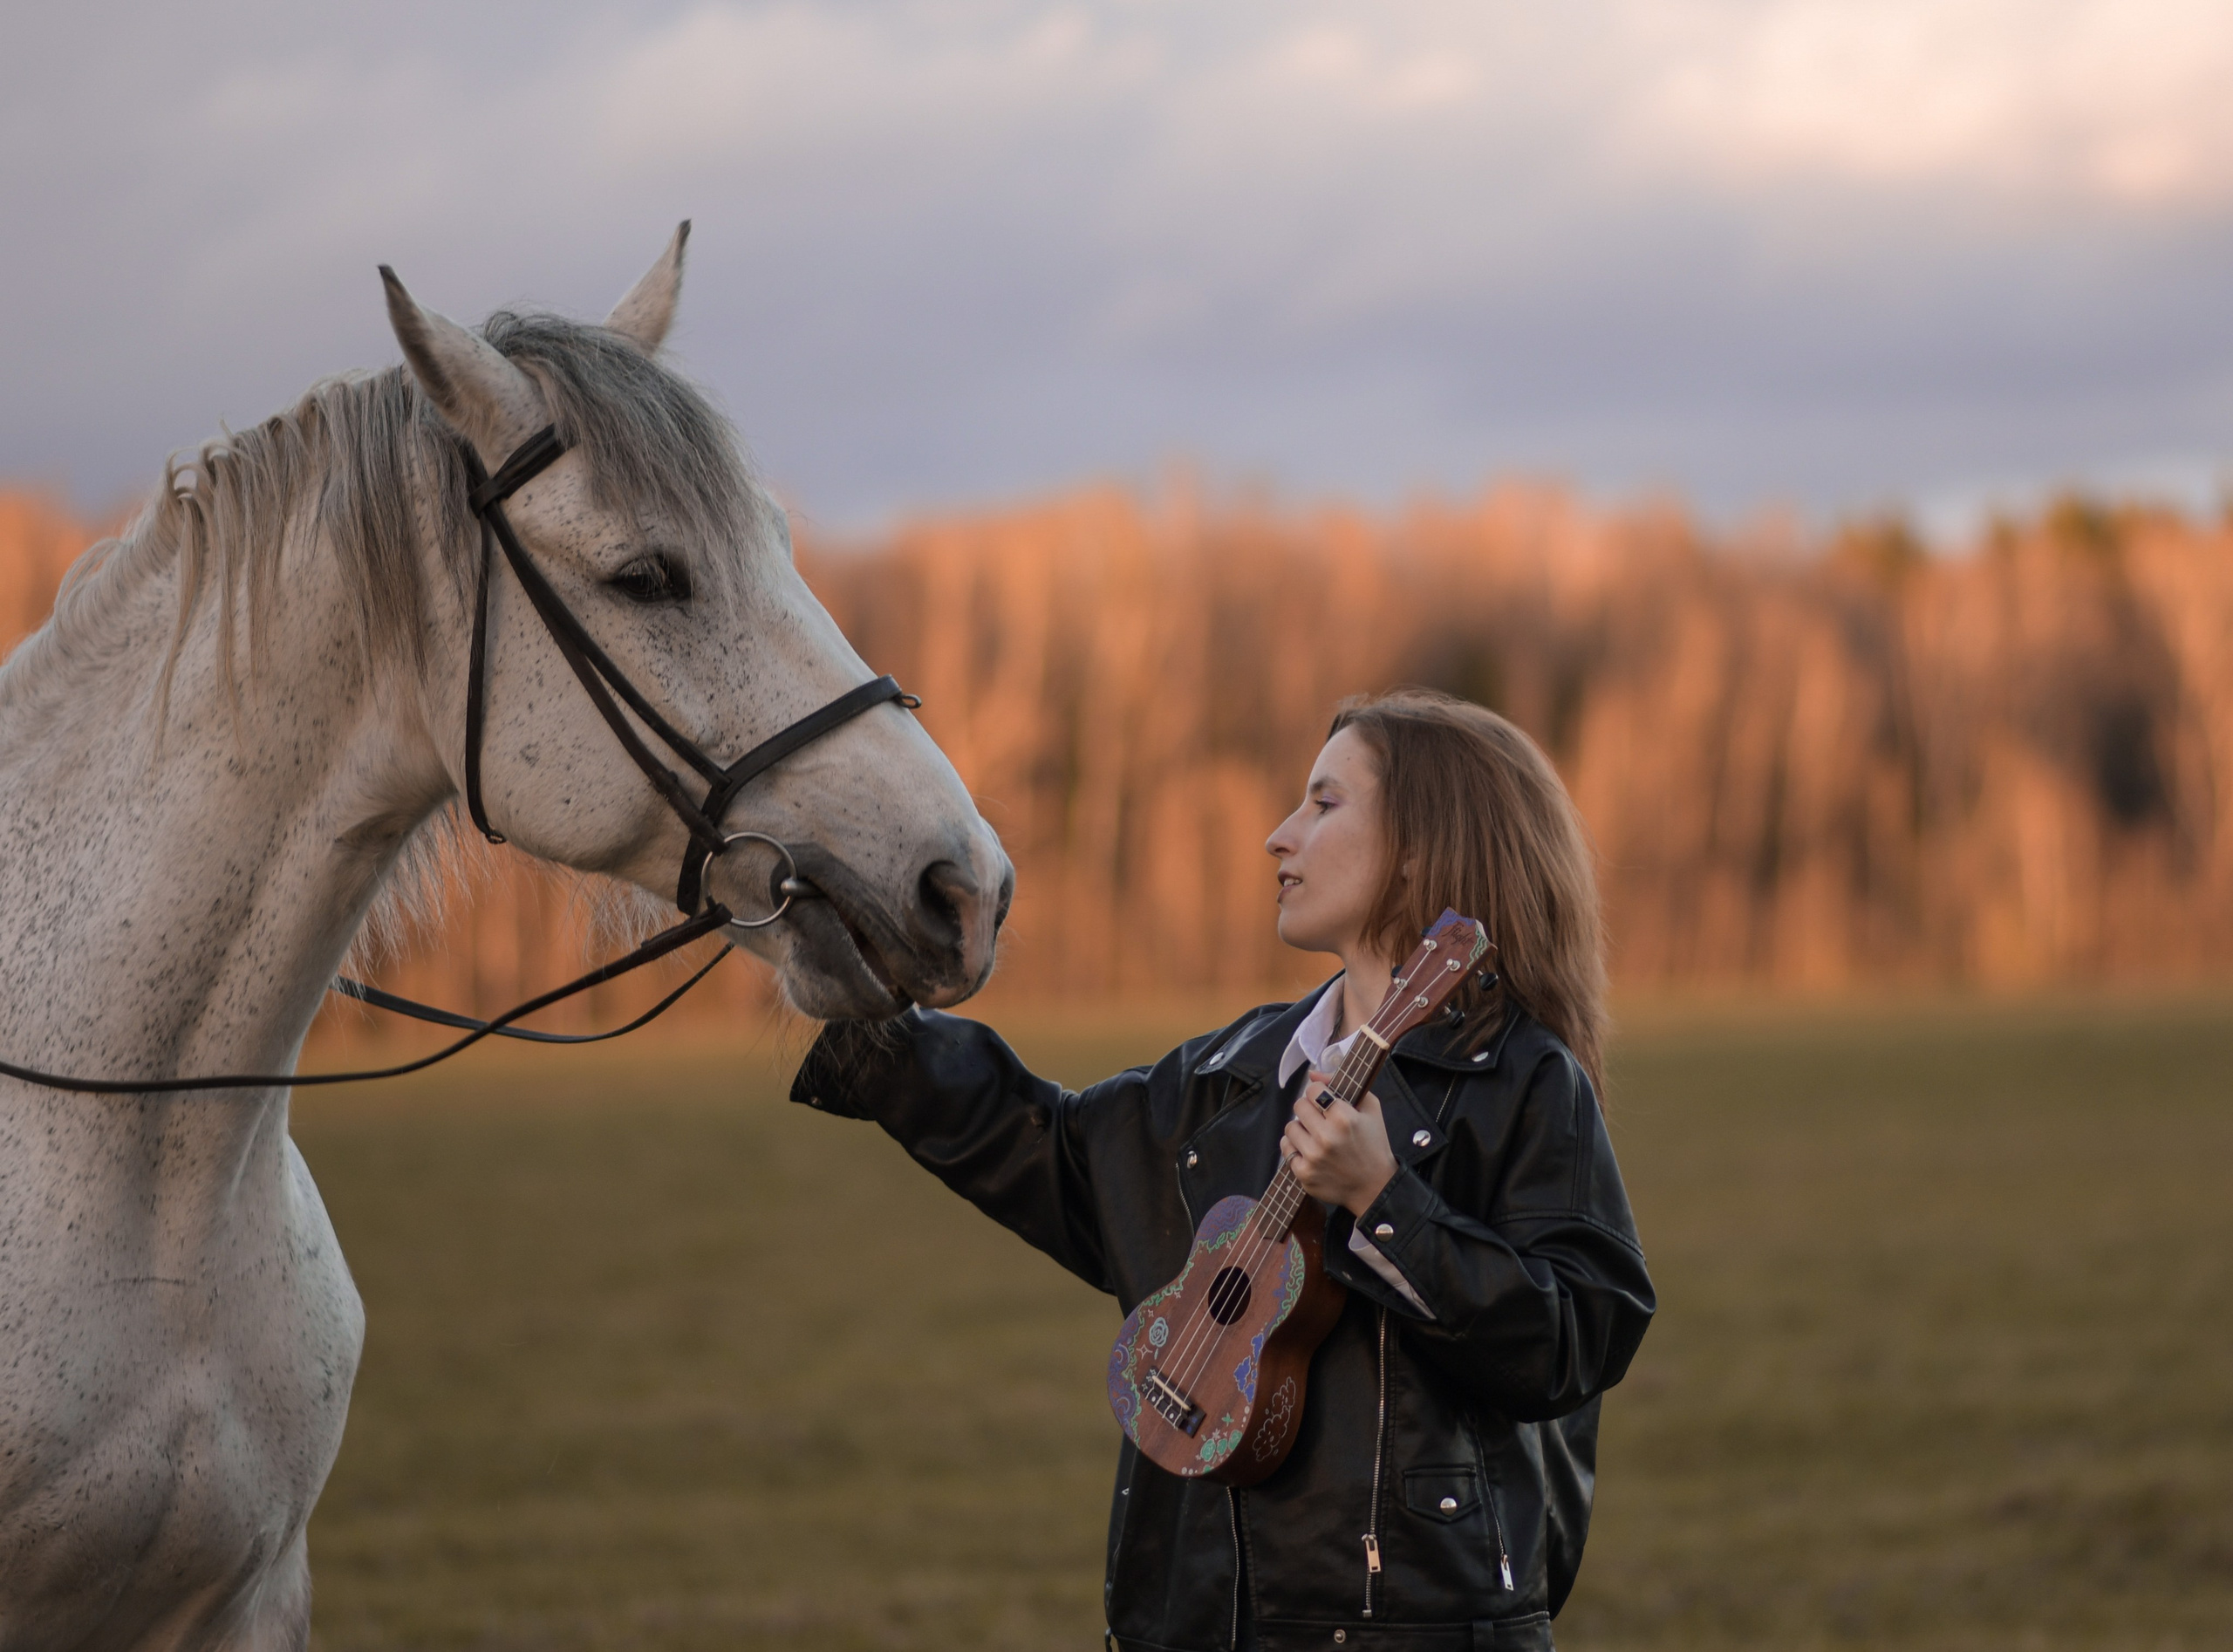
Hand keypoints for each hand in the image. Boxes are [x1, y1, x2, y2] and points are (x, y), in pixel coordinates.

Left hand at [1284, 1072, 1398, 1217]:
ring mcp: (1313, 1157)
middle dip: (1309, 1109)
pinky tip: (1309, 1149)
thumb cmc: (1374, 1145)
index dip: (1319, 1093)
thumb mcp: (1370, 1109)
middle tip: (1320, 1119)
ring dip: (1301, 1128)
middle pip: (1298, 1106)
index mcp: (1344, 1118)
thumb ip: (1342, 1085)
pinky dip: (1295, 1147)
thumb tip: (1312, 1074)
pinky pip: (1286, 1149)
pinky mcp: (1304, 1174)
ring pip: (1289, 1127)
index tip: (1325, 1101)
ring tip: (1315, 1135)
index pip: (1313, 1090)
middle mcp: (1326, 1137)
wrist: (1375, 1186)